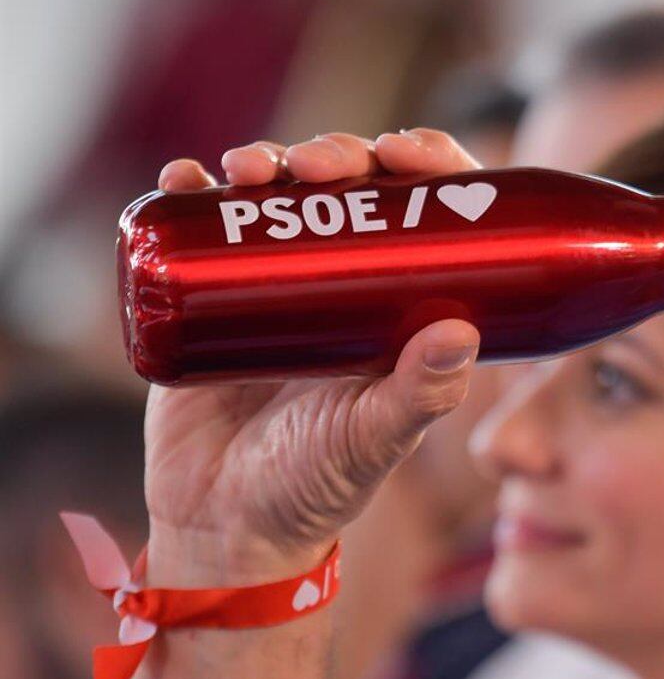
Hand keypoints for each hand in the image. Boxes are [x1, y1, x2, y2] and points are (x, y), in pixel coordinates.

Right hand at [140, 130, 482, 585]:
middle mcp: (344, 281)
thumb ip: (421, 395)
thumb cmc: (317, 486)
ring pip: (278, 196)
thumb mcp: (376, 438)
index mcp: (402, 301)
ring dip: (266, 162)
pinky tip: (185, 179)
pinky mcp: (208, 298)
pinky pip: (199, 230)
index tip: (407, 150)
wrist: (225, 527)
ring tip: (249, 168)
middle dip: (337, 155)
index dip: (426, 163)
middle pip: (350, 188)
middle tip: (317, 164)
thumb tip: (463, 331)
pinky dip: (190, 194)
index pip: (428, 209)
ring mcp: (274, 284)